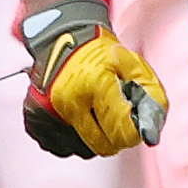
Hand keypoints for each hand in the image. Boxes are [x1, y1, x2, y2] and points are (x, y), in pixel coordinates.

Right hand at [19, 0, 167, 158]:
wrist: (62, 37)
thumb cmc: (99, 52)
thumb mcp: (133, 64)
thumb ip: (149, 96)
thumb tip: (153, 130)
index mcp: (96, 85)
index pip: (122, 132)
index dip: (134, 133)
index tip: (135, 126)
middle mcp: (69, 101)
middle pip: (102, 146)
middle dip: (115, 138)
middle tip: (116, 122)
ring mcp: (48, 111)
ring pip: (81, 150)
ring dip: (93, 139)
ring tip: (94, 116)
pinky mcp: (34, 118)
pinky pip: (59, 146)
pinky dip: (71, 139)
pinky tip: (76, 120)